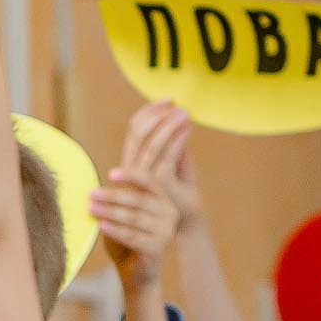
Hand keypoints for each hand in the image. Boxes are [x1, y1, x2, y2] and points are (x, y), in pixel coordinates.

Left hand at [93, 169, 178, 293]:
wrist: (136, 274)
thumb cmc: (127, 242)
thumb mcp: (123, 217)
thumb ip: (118, 203)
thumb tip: (95, 190)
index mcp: (163, 200)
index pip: (149, 182)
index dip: (131, 176)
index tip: (110, 174)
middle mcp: (169, 213)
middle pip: (139, 200)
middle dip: (113, 196)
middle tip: (92, 194)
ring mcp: (166, 231)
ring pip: (134, 217)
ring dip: (110, 212)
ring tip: (91, 209)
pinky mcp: (158, 248)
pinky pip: (132, 236)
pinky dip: (115, 230)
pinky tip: (100, 226)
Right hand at [122, 101, 199, 232]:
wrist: (179, 219)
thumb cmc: (178, 190)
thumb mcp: (175, 161)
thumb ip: (173, 143)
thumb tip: (178, 117)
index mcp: (132, 160)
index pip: (134, 127)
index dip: (149, 110)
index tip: (168, 100)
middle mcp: (132, 168)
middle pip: (138, 131)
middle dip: (159, 115)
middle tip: (178, 107)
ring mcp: (143, 178)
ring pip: (152, 143)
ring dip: (170, 125)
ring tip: (185, 116)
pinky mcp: (157, 185)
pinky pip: (166, 157)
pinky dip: (178, 140)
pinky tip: (188, 131)